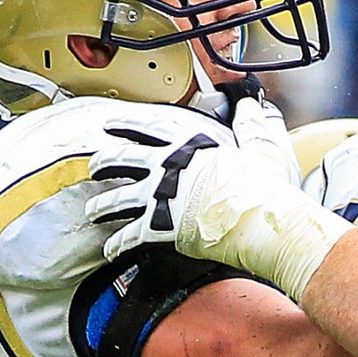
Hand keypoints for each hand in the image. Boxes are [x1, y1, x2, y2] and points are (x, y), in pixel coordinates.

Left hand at [85, 107, 304, 264]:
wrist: (262, 221)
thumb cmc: (264, 189)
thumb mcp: (262, 149)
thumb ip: (250, 126)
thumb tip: (249, 106)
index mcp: (189, 147)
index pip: (150, 129)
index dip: (127, 125)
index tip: (111, 125)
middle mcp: (168, 168)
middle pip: (123, 160)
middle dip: (104, 162)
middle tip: (94, 165)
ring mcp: (161, 197)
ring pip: (119, 199)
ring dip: (102, 205)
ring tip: (93, 210)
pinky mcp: (161, 228)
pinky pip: (130, 237)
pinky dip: (117, 244)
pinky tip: (110, 250)